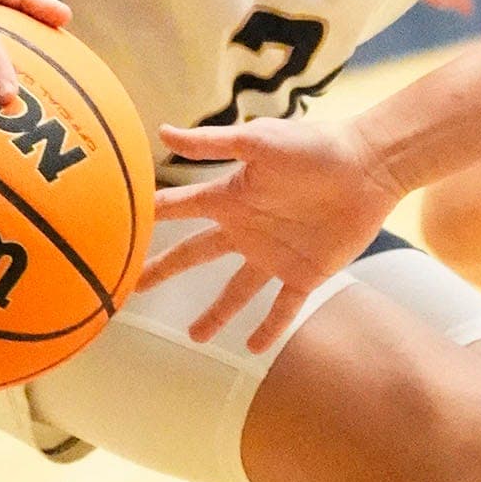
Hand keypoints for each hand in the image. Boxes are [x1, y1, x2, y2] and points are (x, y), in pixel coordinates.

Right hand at [148, 112, 394, 347]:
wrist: (369, 165)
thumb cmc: (315, 146)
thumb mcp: (259, 141)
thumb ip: (212, 144)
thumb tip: (161, 132)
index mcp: (230, 197)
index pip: (177, 209)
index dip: (146, 220)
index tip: (111, 235)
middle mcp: (245, 228)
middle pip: (194, 256)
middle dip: (163, 272)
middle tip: (130, 291)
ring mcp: (273, 253)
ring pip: (235, 291)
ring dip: (215, 314)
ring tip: (194, 338)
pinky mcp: (305, 272)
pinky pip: (282, 306)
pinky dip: (269, 327)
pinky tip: (252, 349)